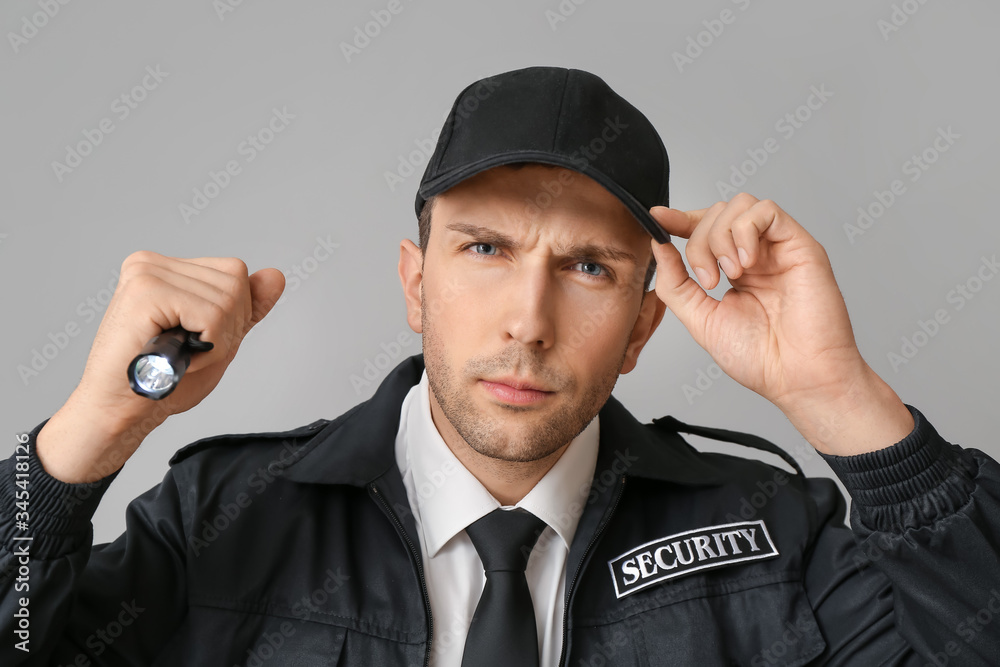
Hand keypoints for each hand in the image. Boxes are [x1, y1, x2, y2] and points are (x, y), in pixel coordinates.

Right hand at [37, 251, 284, 481]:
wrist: (120, 411)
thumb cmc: (161, 381)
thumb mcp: (218, 339)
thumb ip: (246, 307)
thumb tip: (276, 276)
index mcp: (165, 269)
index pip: (234, 273)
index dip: (232, 315)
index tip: (197, 340)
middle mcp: (151, 263)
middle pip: (235, 282)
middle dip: (226, 329)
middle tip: (187, 352)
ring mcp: (146, 273)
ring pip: (227, 300)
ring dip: (215, 342)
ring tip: (179, 356)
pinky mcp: (146, 292)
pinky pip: (213, 315)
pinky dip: (208, 346)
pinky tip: (177, 358)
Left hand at [648, 194, 912, 453]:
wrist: (798, 378)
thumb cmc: (761, 358)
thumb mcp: (701, 318)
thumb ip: (676, 283)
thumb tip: (658, 245)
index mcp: (734, 271)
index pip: (704, 228)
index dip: (679, 219)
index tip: (657, 219)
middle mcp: (757, 255)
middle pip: (717, 213)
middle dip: (699, 240)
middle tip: (707, 281)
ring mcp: (778, 249)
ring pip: (740, 205)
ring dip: (721, 236)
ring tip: (729, 275)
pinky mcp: (800, 245)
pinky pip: (766, 211)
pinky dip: (745, 231)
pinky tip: (745, 265)